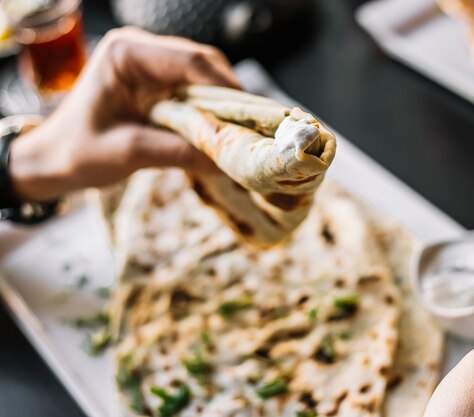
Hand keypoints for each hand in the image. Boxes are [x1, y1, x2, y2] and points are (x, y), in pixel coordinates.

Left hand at [9, 27, 238, 201]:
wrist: (53, 158)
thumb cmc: (78, 152)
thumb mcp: (129, 153)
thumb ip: (178, 152)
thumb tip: (225, 160)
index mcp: (126, 53)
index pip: (190, 61)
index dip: (224, 88)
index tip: (248, 118)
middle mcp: (140, 48)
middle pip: (203, 63)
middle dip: (228, 95)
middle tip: (248, 128)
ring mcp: (150, 62)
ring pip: (204, 74)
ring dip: (222, 102)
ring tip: (236, 131)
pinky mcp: (156, 79)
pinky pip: (194, 87)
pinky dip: (210, 108)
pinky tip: (217, 129)